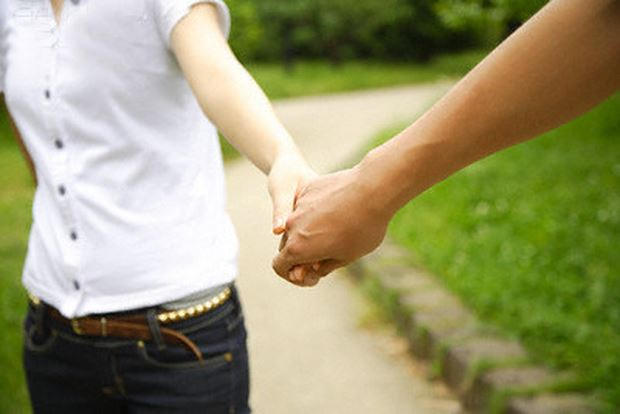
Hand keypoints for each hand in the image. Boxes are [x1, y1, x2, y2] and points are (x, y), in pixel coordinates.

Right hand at [272, 166, 390, 284]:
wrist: (372, 190)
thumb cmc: (362, 228)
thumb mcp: (346, 256)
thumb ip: (325, 266)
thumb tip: (314, 269)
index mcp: (298, 248)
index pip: (280, 266)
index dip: (292, 274)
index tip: (311, 273)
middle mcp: (292, 226)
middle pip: (289, 245)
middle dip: (302, 253)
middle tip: (327, 255)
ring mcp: (300, 205)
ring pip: (299, 225)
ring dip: (311, 232)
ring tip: (337, 231)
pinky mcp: (310, 189)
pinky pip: (308, 207)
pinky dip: (317, 213)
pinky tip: (339, 211)